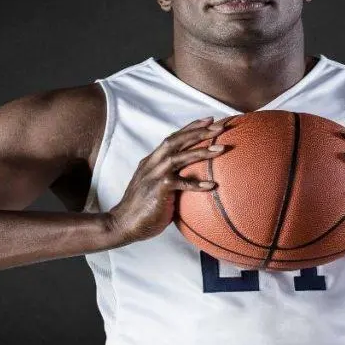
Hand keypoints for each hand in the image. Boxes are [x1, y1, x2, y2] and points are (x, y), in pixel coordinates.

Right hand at [107, 117, 224, 243]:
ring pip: (180, 157)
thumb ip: (170, 178)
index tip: (210, 120)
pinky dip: (197, 183)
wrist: (123, 224)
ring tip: (221, 148)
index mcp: (152, 161)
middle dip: (198, 131)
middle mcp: (152, 163)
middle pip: (176, 141)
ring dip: (201, 151)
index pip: (173, 138)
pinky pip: (181, 183)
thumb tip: (193, 179)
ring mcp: (154, 175)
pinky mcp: (158, 189)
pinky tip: (212, 185)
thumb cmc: (143, 209)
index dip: (191, 127)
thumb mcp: (157, 187)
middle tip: (220, 126)